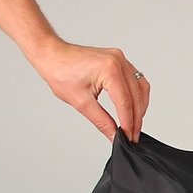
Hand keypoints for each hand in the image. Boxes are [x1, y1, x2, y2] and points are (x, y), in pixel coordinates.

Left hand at [26, 37, 149, 141]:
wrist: (51, 55)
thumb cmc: (60, 72)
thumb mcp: (81, 102)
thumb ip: (102, 121)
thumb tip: (114, 135)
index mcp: (110, 70)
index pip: (125, 102)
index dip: (128, 123)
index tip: (128, 138)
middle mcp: (119, 62)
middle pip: (135, 97)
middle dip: (136, 119)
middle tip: (132, 136)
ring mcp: (121, 59)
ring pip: (141, 88)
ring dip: (140, 107)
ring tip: (135, 125)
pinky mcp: (119, 60)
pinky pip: (136, 80)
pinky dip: (137, 95)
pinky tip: (135, 107)